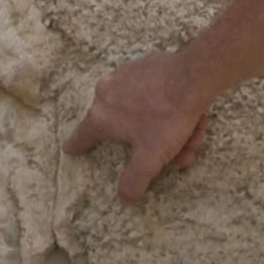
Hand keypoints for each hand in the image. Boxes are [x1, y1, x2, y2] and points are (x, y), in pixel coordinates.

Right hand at [62, 51, 217, 202]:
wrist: (193, 77)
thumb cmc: (167, 118)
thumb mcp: (150, 158)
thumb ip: (134, 181)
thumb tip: (124, 198)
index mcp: (101, 116)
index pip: (82, 136)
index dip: (77, 146)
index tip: (70, 149)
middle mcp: (106, 93)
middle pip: (124, 127)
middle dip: (150, 142)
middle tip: (176, 150)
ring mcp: (123, 76)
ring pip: (142, 110)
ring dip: (165, 126)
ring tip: (190, 132)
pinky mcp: (142, 65)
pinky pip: (151, 92)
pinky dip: (166, 104)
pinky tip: (187, 110)